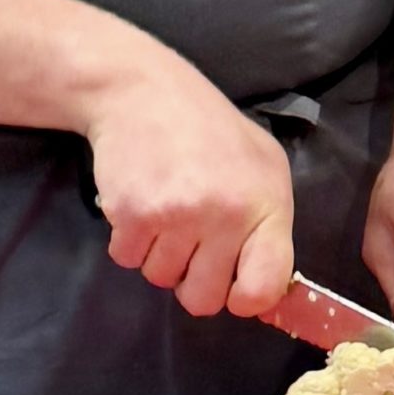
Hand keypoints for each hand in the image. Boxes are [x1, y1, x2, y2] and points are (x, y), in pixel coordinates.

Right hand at [82, 51, 296, 320]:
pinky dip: (129, 240)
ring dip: (160, 254)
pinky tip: (143, 200)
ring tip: (169, 207)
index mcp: (266, 204)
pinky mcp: (132, 215)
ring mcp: (177, 216)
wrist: (147, 94)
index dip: (246, 299)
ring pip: (161, 280)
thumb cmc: (213, 133)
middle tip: (193, 239)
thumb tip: (263, 292)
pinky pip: (126, 260)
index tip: (235, 287)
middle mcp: (225, 215)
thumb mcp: (263, 169)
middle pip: (204, 299)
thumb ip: (267, 226)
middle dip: (195, 279)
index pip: (264, 288)